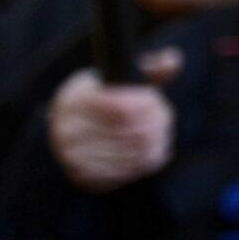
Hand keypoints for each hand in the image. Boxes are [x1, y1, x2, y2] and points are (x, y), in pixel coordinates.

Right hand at [48, 48, 182, 192]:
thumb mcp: (114, 76)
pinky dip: (148, 159)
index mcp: (73, 102)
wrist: (66, 133)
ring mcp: (74, 158)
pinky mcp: (85, 178)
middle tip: (165, 115)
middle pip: (131, 130)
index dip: (147, 102)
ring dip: (157, 140)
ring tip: (163, 130)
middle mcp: (68, 131)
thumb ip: (147, 67)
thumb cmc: (99, 99)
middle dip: (156, 121)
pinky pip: (128, 171)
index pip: (122, 107)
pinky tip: (155, 148)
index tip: (156, 97)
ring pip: (133, 151)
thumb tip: (172, 61)